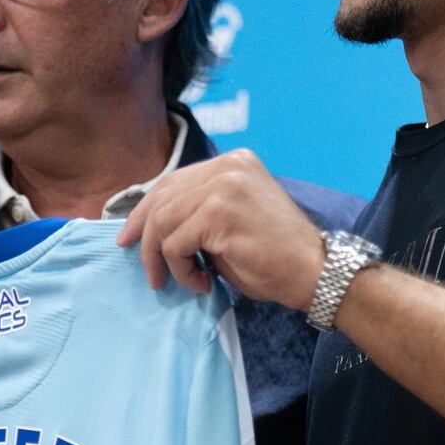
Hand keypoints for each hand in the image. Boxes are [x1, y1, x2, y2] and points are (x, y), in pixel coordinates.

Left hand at [117, 149, 324, 310]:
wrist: (315, 271)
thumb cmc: (276, 254)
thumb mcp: (233, 218)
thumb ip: (200, 211)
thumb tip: (152, 226)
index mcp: (233, 161)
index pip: (173, 180)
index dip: (145, 209)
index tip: (128, 236)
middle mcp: (227, 166)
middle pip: (162, 196)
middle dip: (143, 235)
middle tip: (144, 267)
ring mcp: (224, 187)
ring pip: (163, 222)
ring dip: (164, 259)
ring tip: (180, 281)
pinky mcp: (219, 214)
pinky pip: (176, 244)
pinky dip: (181, 270)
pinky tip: (201, 283)